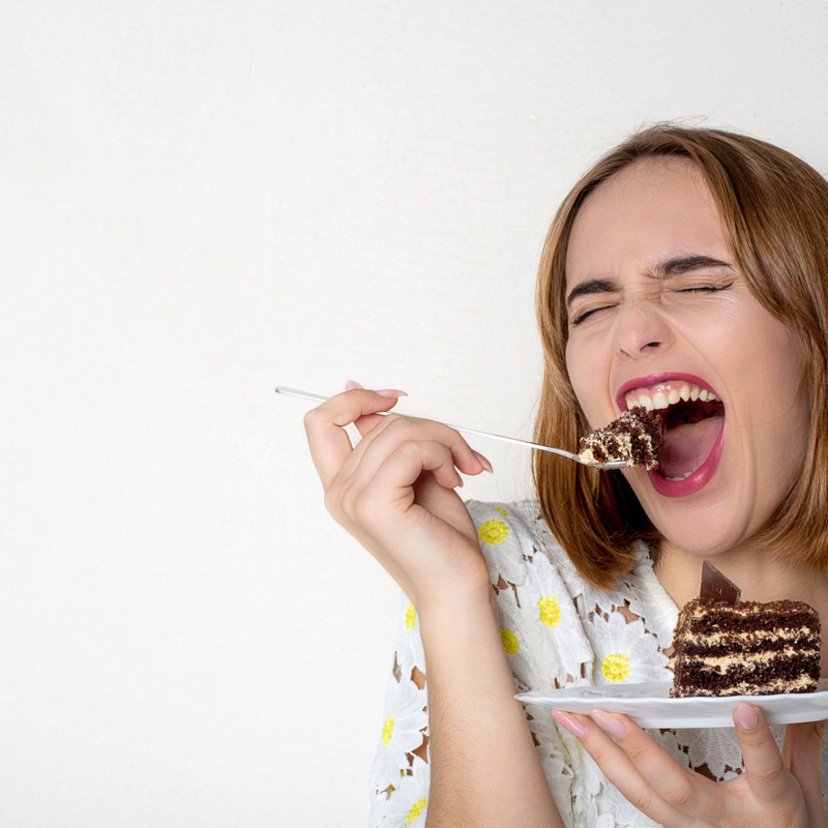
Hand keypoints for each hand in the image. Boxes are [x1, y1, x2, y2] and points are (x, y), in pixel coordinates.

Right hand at [303, 384, 492, 610]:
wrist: (457, 585)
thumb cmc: (441, 537)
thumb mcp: (413, 474)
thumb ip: (391, 440)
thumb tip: (365, 392)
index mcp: (341, 486)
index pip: (320, 420)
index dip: (356, 399)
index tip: (394, 399)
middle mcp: (338, 492)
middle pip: (380, 422)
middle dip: (432, 428)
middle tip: (462, 454)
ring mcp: (352, 500)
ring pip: (399, 430)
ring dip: (443, 441)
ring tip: (460, 470)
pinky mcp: (374, 505)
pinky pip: (410, 450)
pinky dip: (441, 455)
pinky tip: (452, 481)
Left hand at [552, 703, 826, 826]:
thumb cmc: (793, 825)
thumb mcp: (808, 787)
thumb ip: (801, 741)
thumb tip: (809, 699)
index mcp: (770, 807)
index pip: (766, 772)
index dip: (755, 743)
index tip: (744, 708)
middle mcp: (723, 821)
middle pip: (678, 789)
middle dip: (638, 750)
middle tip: (607, 714)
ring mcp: (692, 827)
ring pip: (641, 795)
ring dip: (602, 754)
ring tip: (571, 719)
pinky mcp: (671, 825)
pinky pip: (634, 795)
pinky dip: (605, 764)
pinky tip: (583, 736)